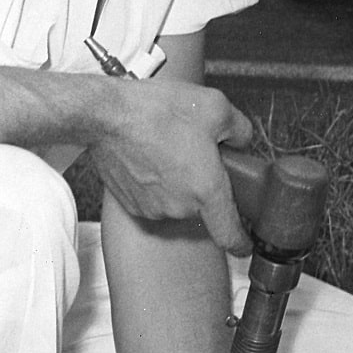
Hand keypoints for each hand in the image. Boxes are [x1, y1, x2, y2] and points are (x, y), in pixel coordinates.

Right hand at [90, 80, 255, 255]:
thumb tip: (239, 143)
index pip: (229, 233)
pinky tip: (152, 156)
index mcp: (207, 190)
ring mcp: (153, 208)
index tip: (245, 244)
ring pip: (179, 201)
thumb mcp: (218, 107)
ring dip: (181, 182)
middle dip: (207, 183)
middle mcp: (180, 207)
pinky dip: (158, 183)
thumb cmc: (159, 110)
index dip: (240, 241)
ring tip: (171, 148)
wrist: (106, 114)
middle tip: (199, 152)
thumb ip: (240, 132)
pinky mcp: (131, 204)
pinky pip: (156, 198)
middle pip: (204, 205)